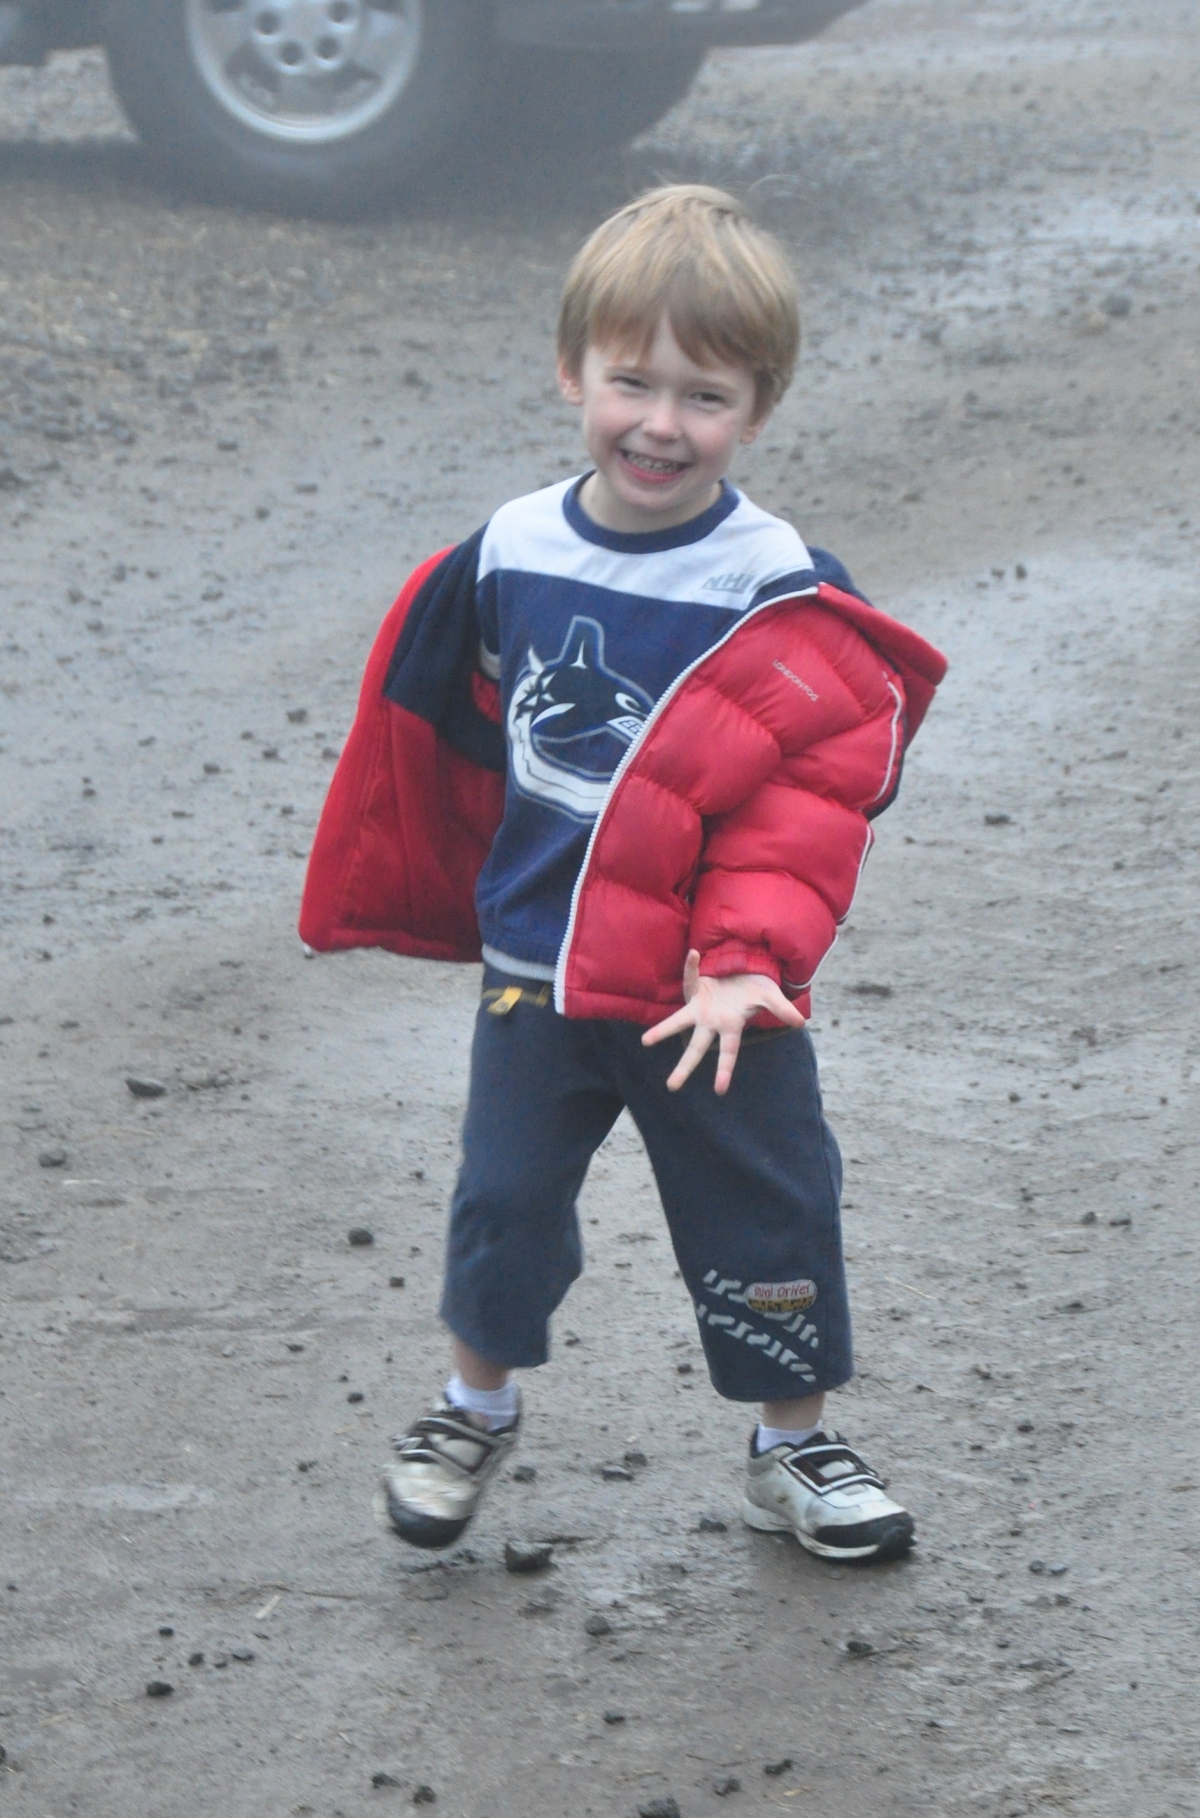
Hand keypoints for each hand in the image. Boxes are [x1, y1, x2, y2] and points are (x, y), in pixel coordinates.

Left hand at [642, 949, 805, 1094]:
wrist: (747, 965)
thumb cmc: (758, 987)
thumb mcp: (771, 997)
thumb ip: (782, 1009)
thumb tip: (801, 1023)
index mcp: (731, 1027)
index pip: (728, 1053)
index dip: (724, 1071)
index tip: (719, 1091)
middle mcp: (712, 1021)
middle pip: (696, 1047)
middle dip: (685, 1067)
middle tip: (671, 1087)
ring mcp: (700, 1006)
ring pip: (678, 1021)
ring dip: (662, 1030)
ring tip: (645, 1042)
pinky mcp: (693, 988)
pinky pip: (690, 977)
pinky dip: (691, 966)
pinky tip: (694, 955)